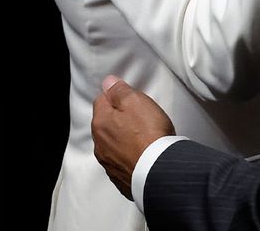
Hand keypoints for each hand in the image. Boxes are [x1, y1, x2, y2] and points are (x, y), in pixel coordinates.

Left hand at [92, 75, 175, 200]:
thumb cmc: (149, 134)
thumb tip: (108, 82)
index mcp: (100, 123)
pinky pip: (121, 161)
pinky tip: (142, 154)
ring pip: (112, 143)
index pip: (101, 100)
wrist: (159, 170)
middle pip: (106, 123)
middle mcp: (100, 144)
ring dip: (123, 139)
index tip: (131, 99)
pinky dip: (129, 156)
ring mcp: (108, 163)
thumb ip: (119, 90)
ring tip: (144, 137)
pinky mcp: (120, 177)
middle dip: (119, 119)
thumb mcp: (136, 101)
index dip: (117, 96)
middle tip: (140, 117)